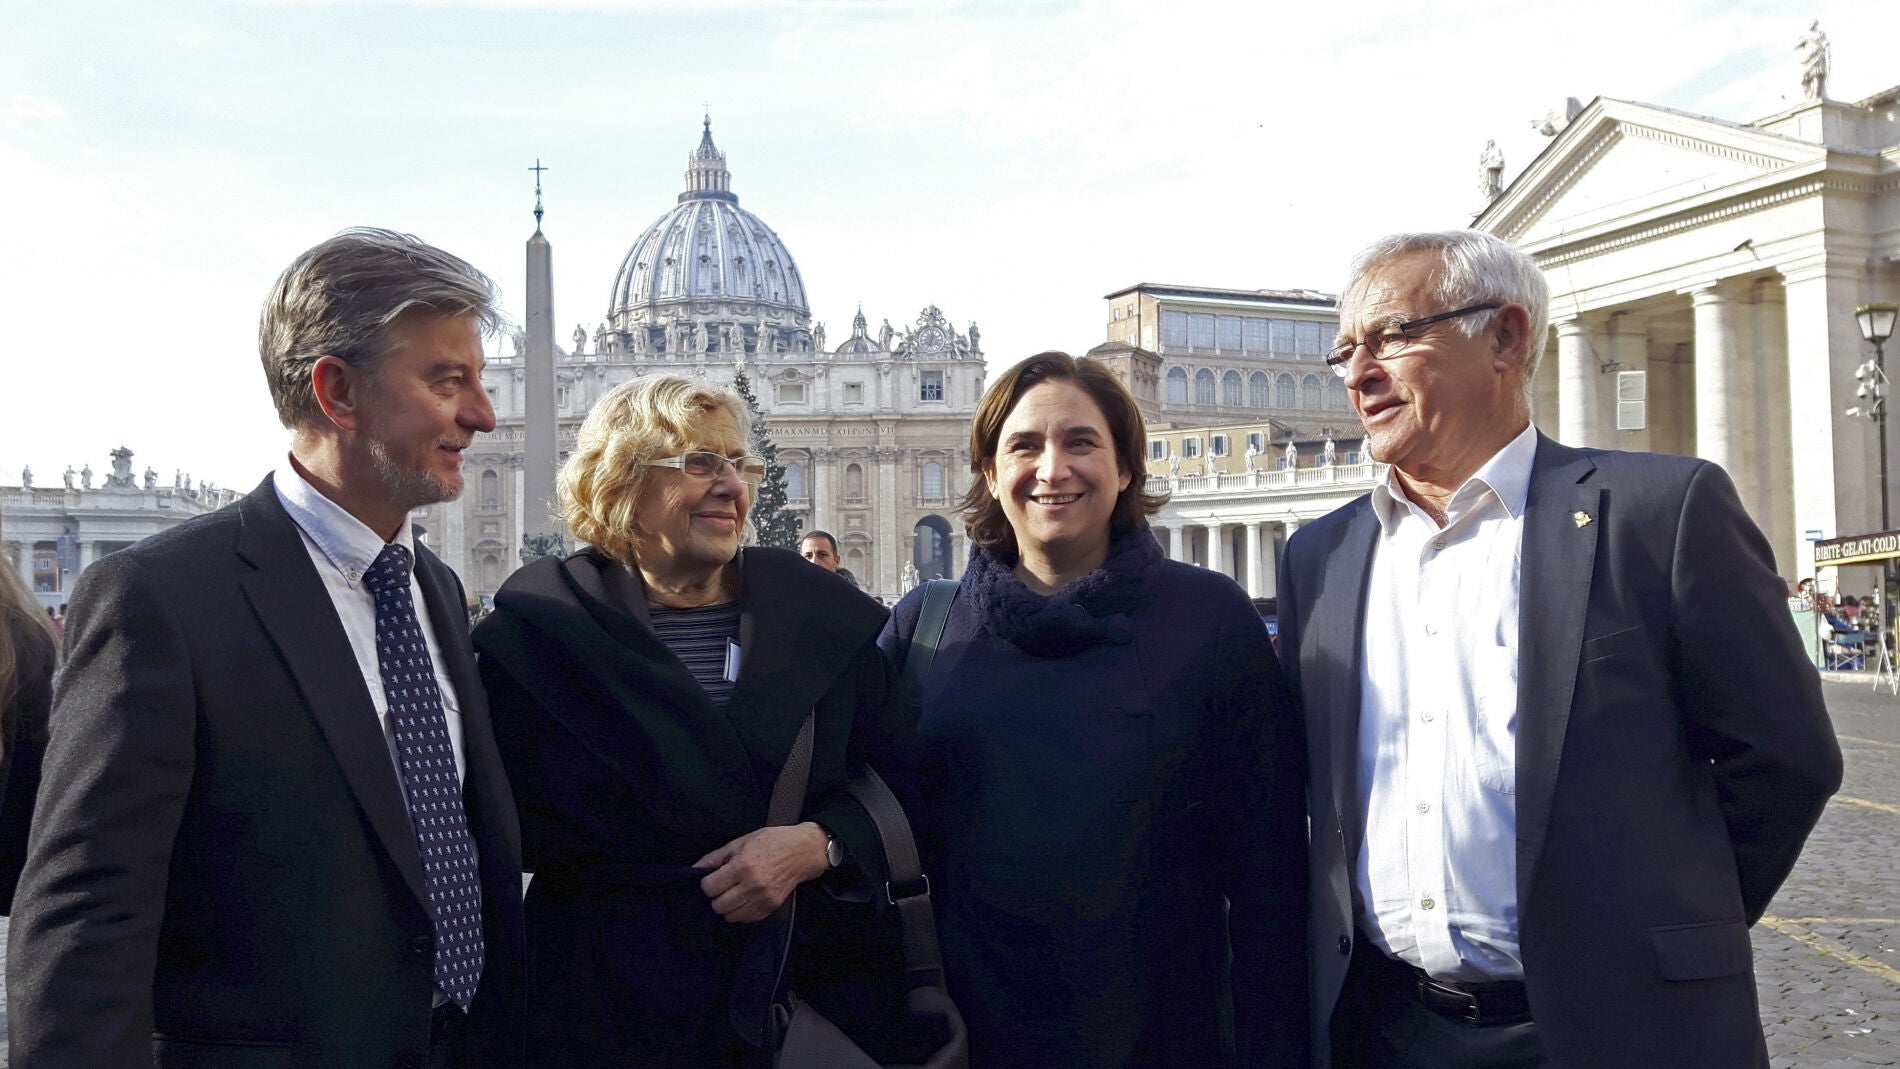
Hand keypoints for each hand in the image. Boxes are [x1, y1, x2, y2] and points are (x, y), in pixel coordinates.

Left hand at [694, 821, 830, 922]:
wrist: (802, 852)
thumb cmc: (771, 841)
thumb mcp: (741, 842)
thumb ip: (715, 857)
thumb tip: (694, 869)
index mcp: (742, 866)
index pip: (709, 888)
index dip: (708, 882)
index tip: (714, 877)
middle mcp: (752, 885)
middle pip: (718, 905)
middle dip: (717, 895)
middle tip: (724, 885)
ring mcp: (762, 899)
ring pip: (730, 916)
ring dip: (728, 906)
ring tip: (735, 892)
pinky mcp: (770, 907)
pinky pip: (745, 919)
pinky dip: (741, 912)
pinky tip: (746, 898)